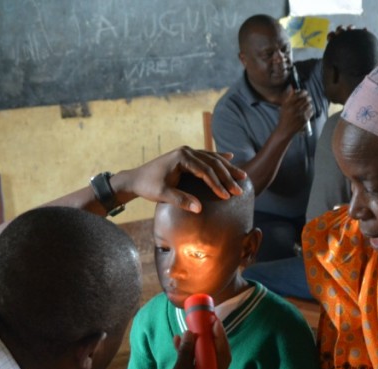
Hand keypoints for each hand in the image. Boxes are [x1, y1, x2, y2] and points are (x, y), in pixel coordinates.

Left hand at [109, 147, 245, 213]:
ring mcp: (187, 152)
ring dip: (227, 168)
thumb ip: (181, 200)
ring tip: (242, 176)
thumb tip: (200, 209)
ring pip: (212, 159)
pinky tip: (230, 157)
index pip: (205, 170)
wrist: (135, 178)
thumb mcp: (163, 194)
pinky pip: (206, 157)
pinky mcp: (186, 156)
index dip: (217, 184)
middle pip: (212, 163)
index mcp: (182, 157)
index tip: (227, 196)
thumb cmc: (148, 186)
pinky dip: (219, 158)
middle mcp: (186, 151)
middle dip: (227, 177)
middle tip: (239, 189)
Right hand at [148, 318, 230, 368]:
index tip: (215, 323)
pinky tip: (177, 340)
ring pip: (200, 356)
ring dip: (195, 342)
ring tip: (190, 326)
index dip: (221, 338)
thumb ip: (186, 352)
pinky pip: (189, 361)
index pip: (223, 356)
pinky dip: (184, 350)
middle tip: (206, 320)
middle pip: (214, 354)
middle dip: (209, 337)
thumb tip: (191, 333)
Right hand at [279, 87, 313, 135]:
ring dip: (309, 105)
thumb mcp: (284, 106)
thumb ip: (288, 96)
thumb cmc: (284, 117)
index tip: (305, 92)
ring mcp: (300, 114)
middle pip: (306, 99)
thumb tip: (292, 87)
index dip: (304, 92)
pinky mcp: (304, 119)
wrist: (285, 129)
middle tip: (307, 99)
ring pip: (309, 105)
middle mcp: (294, 108)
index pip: (300, 94)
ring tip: (306, 106)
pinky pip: (311, 111)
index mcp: (289, 103)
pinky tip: (306, 112)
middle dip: (308, 98)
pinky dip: (310, 111)